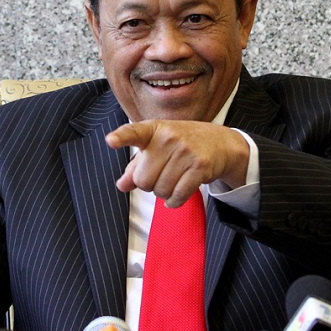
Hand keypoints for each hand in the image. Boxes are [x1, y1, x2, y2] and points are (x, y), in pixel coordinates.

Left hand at [105, 120, 249, 207]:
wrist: (220, 143)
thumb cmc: (183, 144)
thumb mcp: (158, 147)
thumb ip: (137, 165)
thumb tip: (122, 185)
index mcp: (154, 129)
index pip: (134, 132)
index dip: (121, 138)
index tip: (110, 141)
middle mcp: (169, 137)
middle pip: (143, 179)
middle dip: (149, 184)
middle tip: (162, 175)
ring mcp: (185, 151)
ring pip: (160, 190)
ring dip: (164, 193)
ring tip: (174, 180)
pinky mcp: (199, 167)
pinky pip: (177, 196)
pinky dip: (174, 201)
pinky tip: (177, 194)